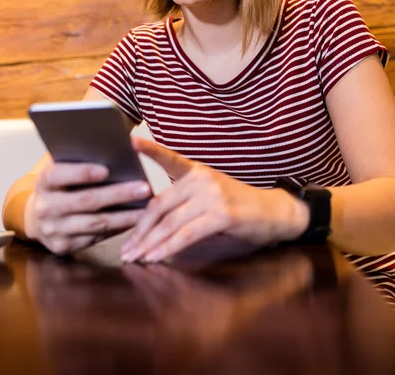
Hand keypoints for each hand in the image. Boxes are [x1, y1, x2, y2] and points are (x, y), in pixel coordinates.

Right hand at [25, 157, 151, 254]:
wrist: (38, 216)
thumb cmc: (61, 183)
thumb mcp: (62, 166)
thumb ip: (80, 157)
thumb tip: (114, 145)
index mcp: (44, 181)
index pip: (59, 175)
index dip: (82, 173)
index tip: (107, 170)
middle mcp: (45, 207)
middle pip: (85, 201)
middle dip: (118, 194)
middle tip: (144, 188)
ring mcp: (53, 229)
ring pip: (95, 223)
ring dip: (125, 216)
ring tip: (148, 208)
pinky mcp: (63, 246)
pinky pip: (96, 238)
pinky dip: (118, 229)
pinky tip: (136, 221)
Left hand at [121, 138, 308, 262]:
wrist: (274, 212)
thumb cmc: (239, 205)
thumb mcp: (211, 193)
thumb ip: (185, 198)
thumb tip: (153, 218)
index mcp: (197, 171)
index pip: (169, 159)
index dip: (150, 150)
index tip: (131, 141)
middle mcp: (202, 179)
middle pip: (160, 204)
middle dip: (140, 230)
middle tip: (125, 249)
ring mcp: (212, 195)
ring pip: (170, 222)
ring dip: (149, 243)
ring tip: (134, 257)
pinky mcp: (222, 215)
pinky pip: (187, 234)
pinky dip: (168, 248)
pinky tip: (155, 257)